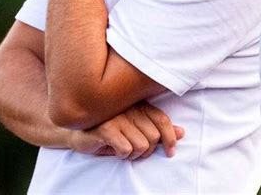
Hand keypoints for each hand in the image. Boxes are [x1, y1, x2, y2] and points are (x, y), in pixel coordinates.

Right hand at [69, 101, 183, 159]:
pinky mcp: (106, 128)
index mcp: (139, 105)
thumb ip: (157, 129)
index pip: (163, 120)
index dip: (170, 138)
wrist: (78, 130)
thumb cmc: (110, 129)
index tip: (170, 152)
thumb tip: (181, 133)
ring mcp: (118, 117)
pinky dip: (121, 154)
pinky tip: (113, 148)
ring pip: (142, 146)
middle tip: (133, 149)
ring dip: (133, 154)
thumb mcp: (136, 128)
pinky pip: (126, 149)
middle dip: (146, 151)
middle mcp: (130, 108)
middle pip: (154, 138)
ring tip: (122, 148)